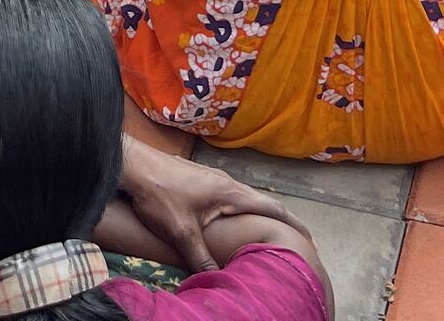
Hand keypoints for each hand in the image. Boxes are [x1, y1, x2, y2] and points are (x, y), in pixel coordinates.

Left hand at [117, 142, 293, 273]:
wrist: (132, 165)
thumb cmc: (160, 196)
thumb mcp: (183, 233)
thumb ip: (203, 258)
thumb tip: (219, 279)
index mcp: (231, 193)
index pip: (273, 208)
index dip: (294, 223)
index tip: (310, 238)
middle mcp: (227, 182)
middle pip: (262, 202)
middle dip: (280, 221)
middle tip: (294, 239)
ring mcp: (212, 179)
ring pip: (244, 199)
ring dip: (259, 214)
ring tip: (266, 232)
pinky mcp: (199, 180)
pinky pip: (229, 197)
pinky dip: (240, 210)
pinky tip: (231, 220)